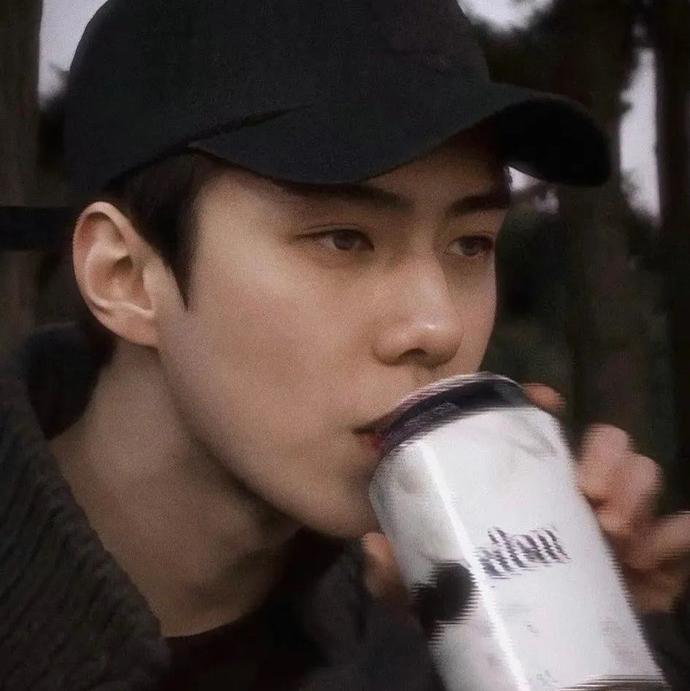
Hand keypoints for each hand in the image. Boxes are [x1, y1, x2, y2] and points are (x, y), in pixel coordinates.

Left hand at [362, 384, 689, 615]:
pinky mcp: (640, 563)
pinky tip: (661, 552)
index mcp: (521, 482)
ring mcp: (608, 522)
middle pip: (604, 444)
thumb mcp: (427, 588)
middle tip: (588, 495)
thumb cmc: (467, 597)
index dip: (541, 401)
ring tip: (614, 530)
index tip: (546, 400)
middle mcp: (569, 491)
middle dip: (606, 458)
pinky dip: (677, 540)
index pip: (534, 428)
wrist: (513, 645)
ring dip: (637, 492)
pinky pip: (675, 540)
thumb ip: (395, 572)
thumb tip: (374, 544)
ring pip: (641, 477)